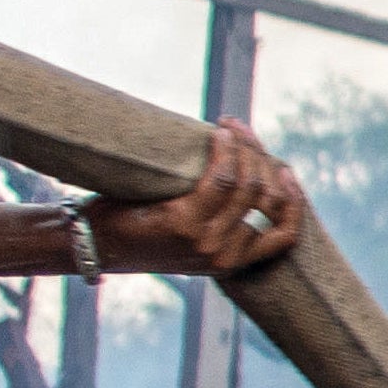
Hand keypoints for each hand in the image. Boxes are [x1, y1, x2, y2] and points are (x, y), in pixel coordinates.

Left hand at [95, 124, 312, 282]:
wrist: (93, 243)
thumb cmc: (138, 230)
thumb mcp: (189, 232)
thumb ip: (218, 216)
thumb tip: (245, 167)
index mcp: (231, 261)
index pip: (285, 235)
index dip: (293, 199)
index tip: (285, 169)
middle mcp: (224, 254)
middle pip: (265, 195)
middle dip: (258, 155)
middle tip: (240, 130)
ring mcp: (206, 241)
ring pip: (245, 184)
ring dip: (242, 146)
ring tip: (227, 126)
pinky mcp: (185, 223)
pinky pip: (220, 178)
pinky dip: (224, 149)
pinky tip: (218, 133)